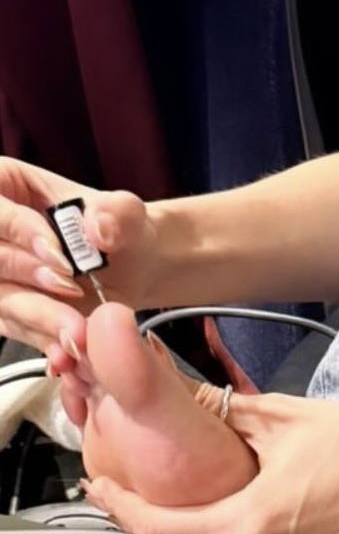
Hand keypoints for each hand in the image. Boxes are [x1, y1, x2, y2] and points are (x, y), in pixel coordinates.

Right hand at [0, 158, 157, 355]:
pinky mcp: (7, 309)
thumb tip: (98, 230)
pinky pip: (15, 327)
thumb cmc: (119, 229)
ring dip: (38, 316)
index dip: (19, 231)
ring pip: (2, 299)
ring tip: (79, 330)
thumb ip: (117, 213)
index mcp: (5, 185)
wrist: (131, 266)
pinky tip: (68, 349)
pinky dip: (43, 339)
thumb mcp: (126, 212)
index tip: (61, 256)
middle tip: (72, 288)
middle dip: (29, 276)